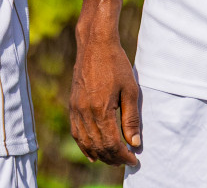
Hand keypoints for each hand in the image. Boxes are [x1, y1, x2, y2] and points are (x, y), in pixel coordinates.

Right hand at [69, 29, 142, 165]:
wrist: (95, 45)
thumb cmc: (116, 65)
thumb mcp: (131, 90)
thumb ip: (131, 118)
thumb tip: (134, 143)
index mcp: (101, 110)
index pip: (112, 144)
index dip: (123, 156)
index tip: (134, 160)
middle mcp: (85, 113)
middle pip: (98, 146)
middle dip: (112, 158)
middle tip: (125, 161)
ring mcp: (76, 110)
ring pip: (85, 142)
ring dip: (99, 154)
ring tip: (112, 160)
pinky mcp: (72, 106)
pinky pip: (76, 132)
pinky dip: (84, 145)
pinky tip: (92, 152)